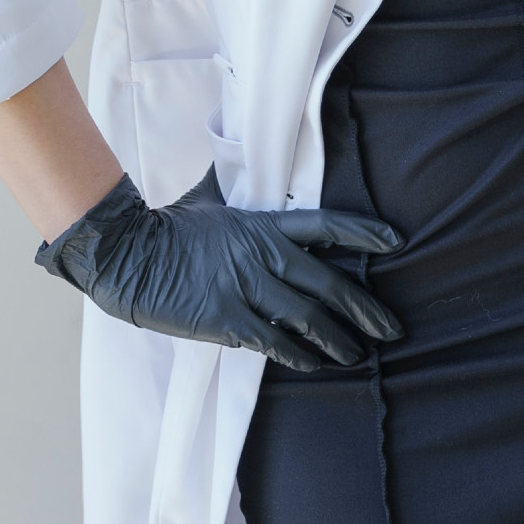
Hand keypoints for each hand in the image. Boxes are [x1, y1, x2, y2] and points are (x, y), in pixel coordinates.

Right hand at [36, 167, 405, 370]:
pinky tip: (316, 364)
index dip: (363, 232)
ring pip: (307, 317)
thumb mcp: (212, 200)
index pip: (326, 225)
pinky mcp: (226, 320)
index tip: (396, 242)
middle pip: (327, 282)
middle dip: (364, 307)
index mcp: (262, 224)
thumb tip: (249, 160)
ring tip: (359, 355)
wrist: (128, 256)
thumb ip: (241, 192)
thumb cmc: (170, 226)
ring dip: (338, 339)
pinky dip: (298, 355)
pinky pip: (273, 342)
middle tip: (392, 327)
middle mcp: (262, 255)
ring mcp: (245, 288)